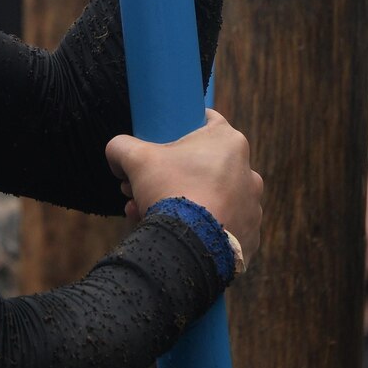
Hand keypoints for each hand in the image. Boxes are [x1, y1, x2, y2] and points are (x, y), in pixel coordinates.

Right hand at [106, 109, 263, 266]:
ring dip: (183, 204)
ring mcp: (252, 206)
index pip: (206, 122)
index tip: (163, 141)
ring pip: (210, 198)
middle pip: (203, 166)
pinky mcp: (250, 236)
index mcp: (229, 143)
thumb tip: (116, 153)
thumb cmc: (170, 191)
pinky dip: (200, 229)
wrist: (191, 245)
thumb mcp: (136, 159)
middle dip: (170, 176)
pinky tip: (175, 235)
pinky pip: (221, 227)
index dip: (180, 129)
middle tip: (144, 189)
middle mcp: (247, 172)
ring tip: (151, 215)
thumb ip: (121, 146)